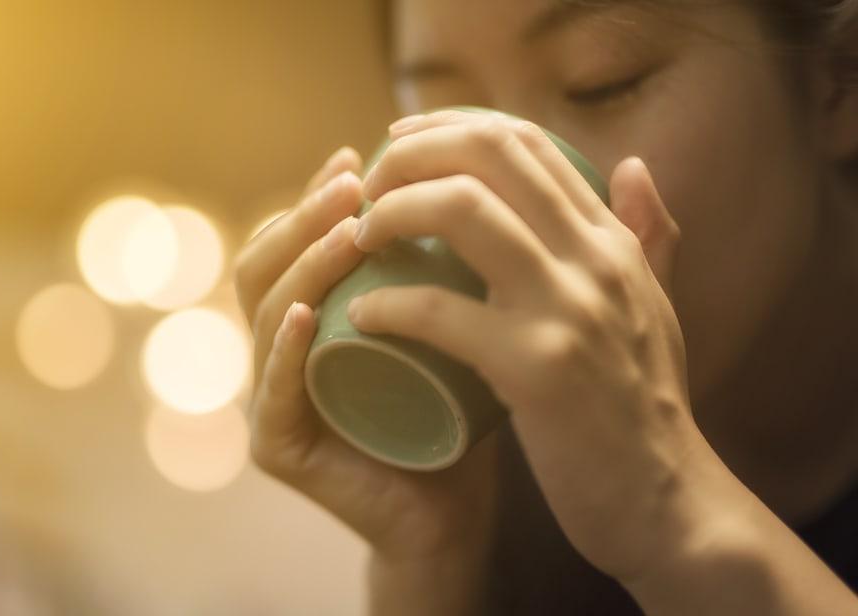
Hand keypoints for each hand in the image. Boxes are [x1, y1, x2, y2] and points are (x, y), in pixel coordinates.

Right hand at [233, 146, 500, 573]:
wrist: (455, 510)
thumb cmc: (457, 410)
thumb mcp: (449, 317)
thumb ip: (440, 262)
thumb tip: (467, 177)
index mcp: (307, 320)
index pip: (291, 243)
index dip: (315, 195)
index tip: (363, 154)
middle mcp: (279, 353)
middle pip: (265, 266)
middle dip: (305, 216)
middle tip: (353, 180)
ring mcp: (273, 400)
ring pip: (266, 315)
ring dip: (303, 266)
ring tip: (349, 231)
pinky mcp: (279, 450)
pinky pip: (274, 393)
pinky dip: (285, 351)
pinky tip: (306, 314)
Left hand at [348, 109, 710, 582]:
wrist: (666, 501)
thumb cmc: (644, 407)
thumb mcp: (654, 306)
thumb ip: (648, 234)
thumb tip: (634, 166)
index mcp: (612, 241)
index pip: (526, 143)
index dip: (451, 125)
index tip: (398, 141)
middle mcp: (594, 259)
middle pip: (489, 154)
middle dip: (411, 153)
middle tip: (368, 186)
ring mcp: (567, 310)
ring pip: (461, 209)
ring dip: (392, 212)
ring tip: (358, 239)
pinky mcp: (537, 369)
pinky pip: (440, 311)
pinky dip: (387, 305)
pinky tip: (360, 316)